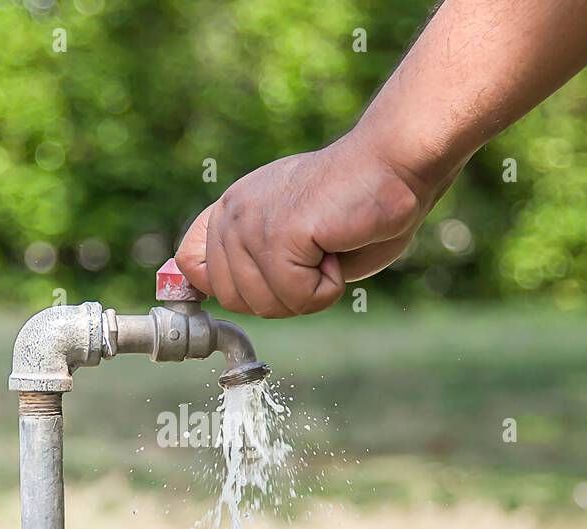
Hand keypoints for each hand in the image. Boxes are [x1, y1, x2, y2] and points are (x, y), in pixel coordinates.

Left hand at [175, 131, 457, 316]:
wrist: (395, 165)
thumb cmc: (359, 205)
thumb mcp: (295, 240)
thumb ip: (259, 265)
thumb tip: (232, 299)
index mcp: (232, 209)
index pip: (191, 265)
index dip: (219, 288)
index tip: (258, 286)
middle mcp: (233, 213)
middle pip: (233, 300)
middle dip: (281, 298)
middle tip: (316, 265)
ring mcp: (251, 222)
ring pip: (265, 305)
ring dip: (308, 293)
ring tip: (330, 249)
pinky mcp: (277, 233)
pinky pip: (297, 296)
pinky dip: (327, 289)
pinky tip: (338, 249)